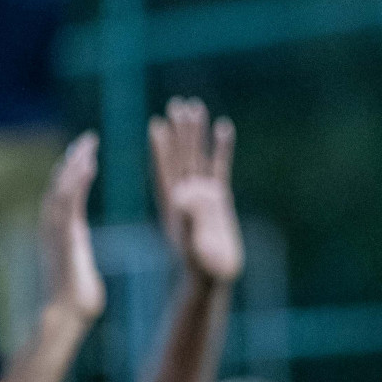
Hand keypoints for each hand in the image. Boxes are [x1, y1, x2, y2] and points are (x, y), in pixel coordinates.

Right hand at [39, 132, 105, 322]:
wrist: (67, 313)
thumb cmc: (78, 298)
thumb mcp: (78, 264)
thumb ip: (77, 251)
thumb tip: (79, 252)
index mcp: (62, 232)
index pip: (65, 194)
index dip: (73, 172)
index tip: (85, 153)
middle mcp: (55, 227)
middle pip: (60, 184)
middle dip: (73, 160)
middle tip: (88, 139)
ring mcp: (56, 230)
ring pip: (62, 187)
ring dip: (75, 164)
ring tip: (89, 143)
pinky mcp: (64, 235)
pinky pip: (70, 201)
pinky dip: (77, 180)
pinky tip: (88, 164)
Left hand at [149, 97, 242, 284]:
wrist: (214, 277)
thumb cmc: (201, 268)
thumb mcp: (192, 247)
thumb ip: (188, 223)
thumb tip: (186, 196)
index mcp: (172, 205)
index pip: (165, 170)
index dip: (161, 148)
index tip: (157, 125)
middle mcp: (185, 195)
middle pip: (181, 157)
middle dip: (180, 131)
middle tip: (178, 105)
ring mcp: (202, 195)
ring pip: (198, 157)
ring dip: (197, 133)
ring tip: (196, 107)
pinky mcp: (220, 199)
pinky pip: (220, 167)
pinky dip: (221, 148)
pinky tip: (223, 127)